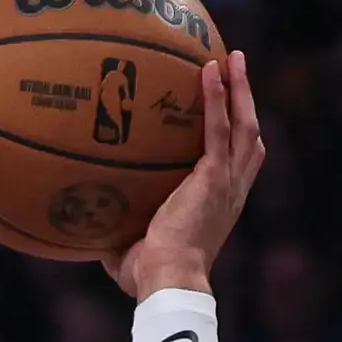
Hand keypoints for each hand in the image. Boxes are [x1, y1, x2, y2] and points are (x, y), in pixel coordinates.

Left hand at [103, 50, 265, 300]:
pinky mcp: (214, 176)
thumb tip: (91, 234)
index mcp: (220, 207)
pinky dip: (218, 97)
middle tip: (237, 71)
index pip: (238, 166)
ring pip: (244, 125)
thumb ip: (121, 238)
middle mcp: (232, 191)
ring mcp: (226, 182)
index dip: (238, 139)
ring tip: (234, 58)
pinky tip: (210, 69)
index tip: (232, 116)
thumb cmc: (150, 279)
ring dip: (241, 89)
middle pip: (250, 137)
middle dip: (247, 103)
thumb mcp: (133, 253)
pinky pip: (219, 127)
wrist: (168, 283)